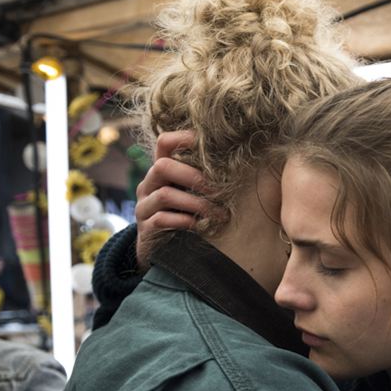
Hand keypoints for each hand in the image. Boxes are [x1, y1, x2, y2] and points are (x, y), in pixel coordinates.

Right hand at [134, 130, 212, 269]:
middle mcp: (148, 185)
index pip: (165, 143)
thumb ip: (208, 179)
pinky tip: (202, 226)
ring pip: (165, 195)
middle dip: (195, 177)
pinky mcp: (146, 228)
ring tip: (221, 215)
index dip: (185, 138)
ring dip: (198, 204)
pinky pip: (162, 220)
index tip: (210, 144)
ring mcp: (144, 207)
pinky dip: (185, 221)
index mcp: (162, 171)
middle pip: (163, 166)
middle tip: (220, 191)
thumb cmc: (186, 216)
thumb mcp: (195, 194)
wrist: (164, 252)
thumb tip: (246, 163)